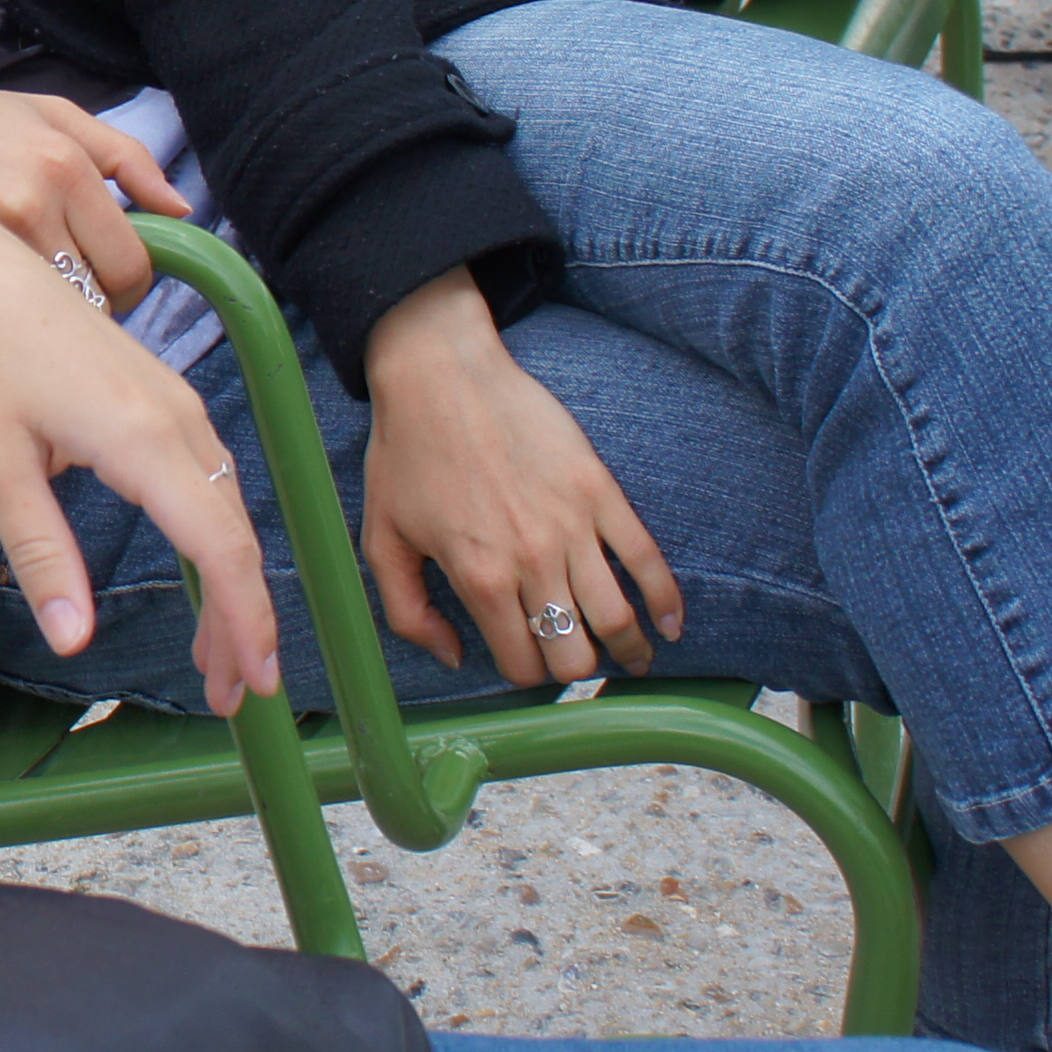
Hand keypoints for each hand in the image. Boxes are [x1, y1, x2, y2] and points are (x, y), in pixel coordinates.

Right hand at [0, 61, 181, 311]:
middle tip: (74, 295)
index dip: (131, 287)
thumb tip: (181, 209)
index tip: (113, 283)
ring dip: (54, 319)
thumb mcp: (47, 113)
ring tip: (33, 299)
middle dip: (96, 308)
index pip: (132, 264)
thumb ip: (124, 155)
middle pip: (98, 302)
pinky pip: (6, 320)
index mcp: (65, 165)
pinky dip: (11, 320)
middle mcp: (32, 204)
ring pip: (53, 319)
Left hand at [0, 208, 278, 713]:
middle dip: (240, 616)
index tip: (251, 681)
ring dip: (228, 577)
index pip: (219, 545)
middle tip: (229, 691)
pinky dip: (212, 530)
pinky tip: (198, 569)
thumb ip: (42, 554)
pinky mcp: (159, 390)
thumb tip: (73, 642)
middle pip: (233, 531)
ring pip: (225, 502)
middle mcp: (172, 413)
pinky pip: (207, 472)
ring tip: (213, 651)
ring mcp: (171, 397)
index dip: (243, 619)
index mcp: (138, 436)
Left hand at [352, 271, 684, 688]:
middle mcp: (532, 560)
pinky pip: (647, 558)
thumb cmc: (407, 456)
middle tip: (574, 666)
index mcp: (479, 578)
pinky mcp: (600, 490)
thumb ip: (407, 613)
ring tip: (632, 661)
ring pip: (617, 618)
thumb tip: (452, 658)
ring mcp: (572, 525)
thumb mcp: (381, 540)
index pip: (521, 663)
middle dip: (575, 672)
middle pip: (575, 654)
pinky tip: (669, 625)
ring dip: (629, 652)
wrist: (442, 375)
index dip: (524, 676)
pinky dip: (666, 601)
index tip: (525, 665)